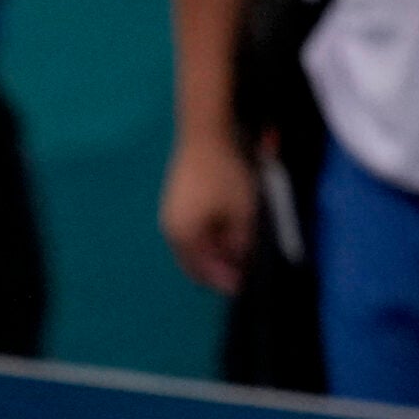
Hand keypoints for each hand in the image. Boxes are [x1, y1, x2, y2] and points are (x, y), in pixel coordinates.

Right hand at [160, 133, 257, 294]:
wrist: (206, 133)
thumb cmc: (225, 175)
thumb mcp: (244, 213)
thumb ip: (243, 244)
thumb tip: (242, 260)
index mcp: (183, 236)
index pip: (204, 272)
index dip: (227, 281)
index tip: (247, 284)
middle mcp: (171, 229)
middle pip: (195, 262)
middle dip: (219, 268)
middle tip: (244, 269)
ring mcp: (172, 215)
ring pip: (194, 246)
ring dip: (215, 252)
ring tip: (241, 250)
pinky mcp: (178, 203)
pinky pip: (193, 231)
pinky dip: (210, 237)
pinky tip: (229, 231)